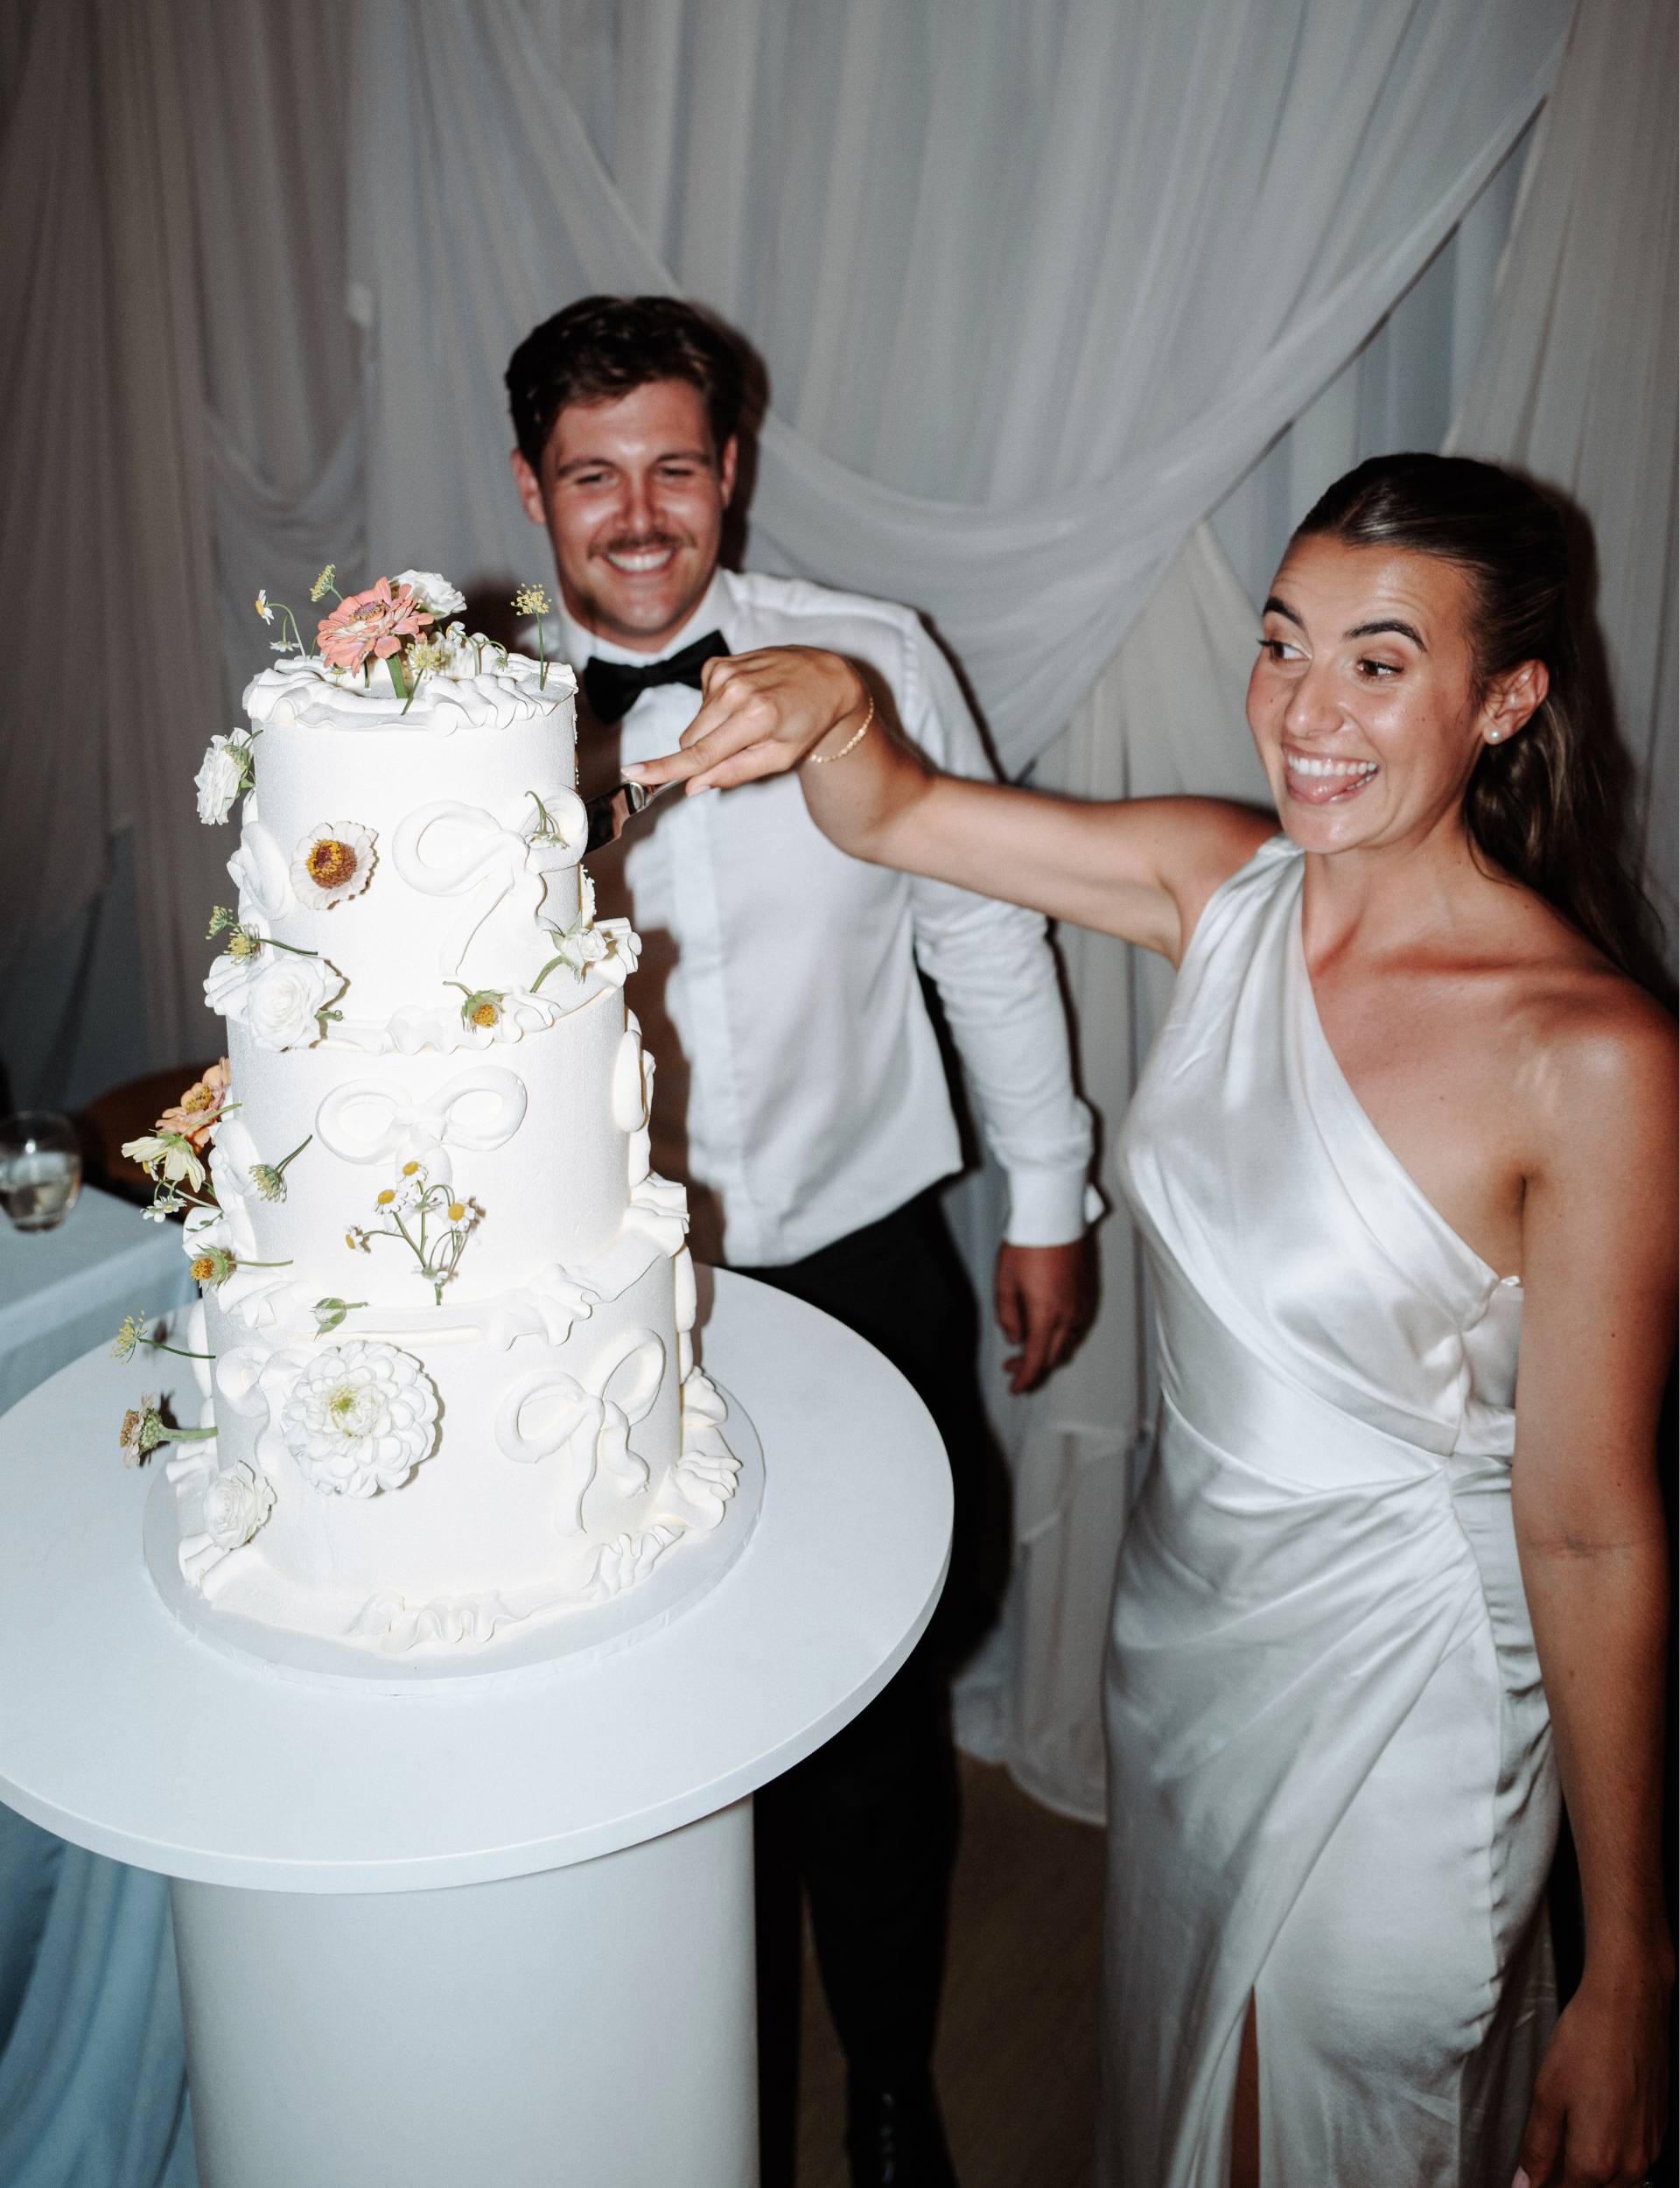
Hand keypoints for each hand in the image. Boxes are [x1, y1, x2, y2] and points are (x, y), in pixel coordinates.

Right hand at [624, 646, 867, 793]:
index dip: (665, 767)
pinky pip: (701, 703)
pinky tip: (744, 700)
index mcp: (756, 717)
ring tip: (749, 720)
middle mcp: (736, 691)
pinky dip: (717, 709)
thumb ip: (735, 773)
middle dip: (705, 753)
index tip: (634, 774)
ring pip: (695, 724)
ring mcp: (724, 673)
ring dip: (714, 730)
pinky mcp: (716, 664)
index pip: (701, 752)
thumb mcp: (780, 758)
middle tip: (742, 747)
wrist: (823, 677)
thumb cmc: (806, 722)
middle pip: (691, 740)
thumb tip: (693, 786)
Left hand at [995, 1238, 1092, 1394]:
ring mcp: (1082, 1304)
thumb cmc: (1028, 1244)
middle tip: (1012, 1365)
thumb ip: (1007, 1315)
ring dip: (1048, 1350)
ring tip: (1027, 1344)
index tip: (1016, 1389)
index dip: (1025, 1379)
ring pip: (1067, 1342)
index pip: (1037, 1360)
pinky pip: (1077, 1325)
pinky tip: (1048, 1326)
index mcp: (1046, 1315)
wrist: (1056, 1215)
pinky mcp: (1087, 1292)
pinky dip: (1061, 1335)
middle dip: (1033, 1367)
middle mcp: (1069, 1315)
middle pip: (1054, 1356)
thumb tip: (1014, 1337)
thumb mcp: (1004, 1282)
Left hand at [1513, 1961, 1671, 2185]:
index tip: (1530, 2178)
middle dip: (1568, 2180)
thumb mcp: (1547, 2094)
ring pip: (1617, 2181)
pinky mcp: (1658, 2130)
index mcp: (1597, 2161)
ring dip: (1591, 2171)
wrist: (1629, 2005)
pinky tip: (1595, 2122)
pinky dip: (1612, 2153)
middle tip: (1545, 2160)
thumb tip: (1525, 2183)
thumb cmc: (1588, 2040)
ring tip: (1568, 2138)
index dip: (1542, 2185)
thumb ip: (1537, 2147)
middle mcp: (1630, 2164)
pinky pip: (1633, 2159)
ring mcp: (1648, 2148)